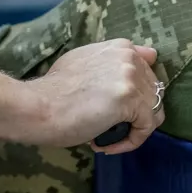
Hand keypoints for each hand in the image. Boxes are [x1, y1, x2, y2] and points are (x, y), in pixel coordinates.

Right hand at [20, 39, 165, 152]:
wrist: (36, 106)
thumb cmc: (54, 92)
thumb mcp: (84, 62)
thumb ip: (111, 63)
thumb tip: (133, 71)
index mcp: (121, 47)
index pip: (150, 71)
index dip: (138, 93)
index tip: (120, 108)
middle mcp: (130, 58)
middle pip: (155, 93)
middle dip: (136, 114)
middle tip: (109, 126)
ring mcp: (131, 77)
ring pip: (154, 112)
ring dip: (133, 130)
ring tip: (106, 137)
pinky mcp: (130, 100)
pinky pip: (146, 128)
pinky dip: (130, 142)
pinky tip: (106, 145)